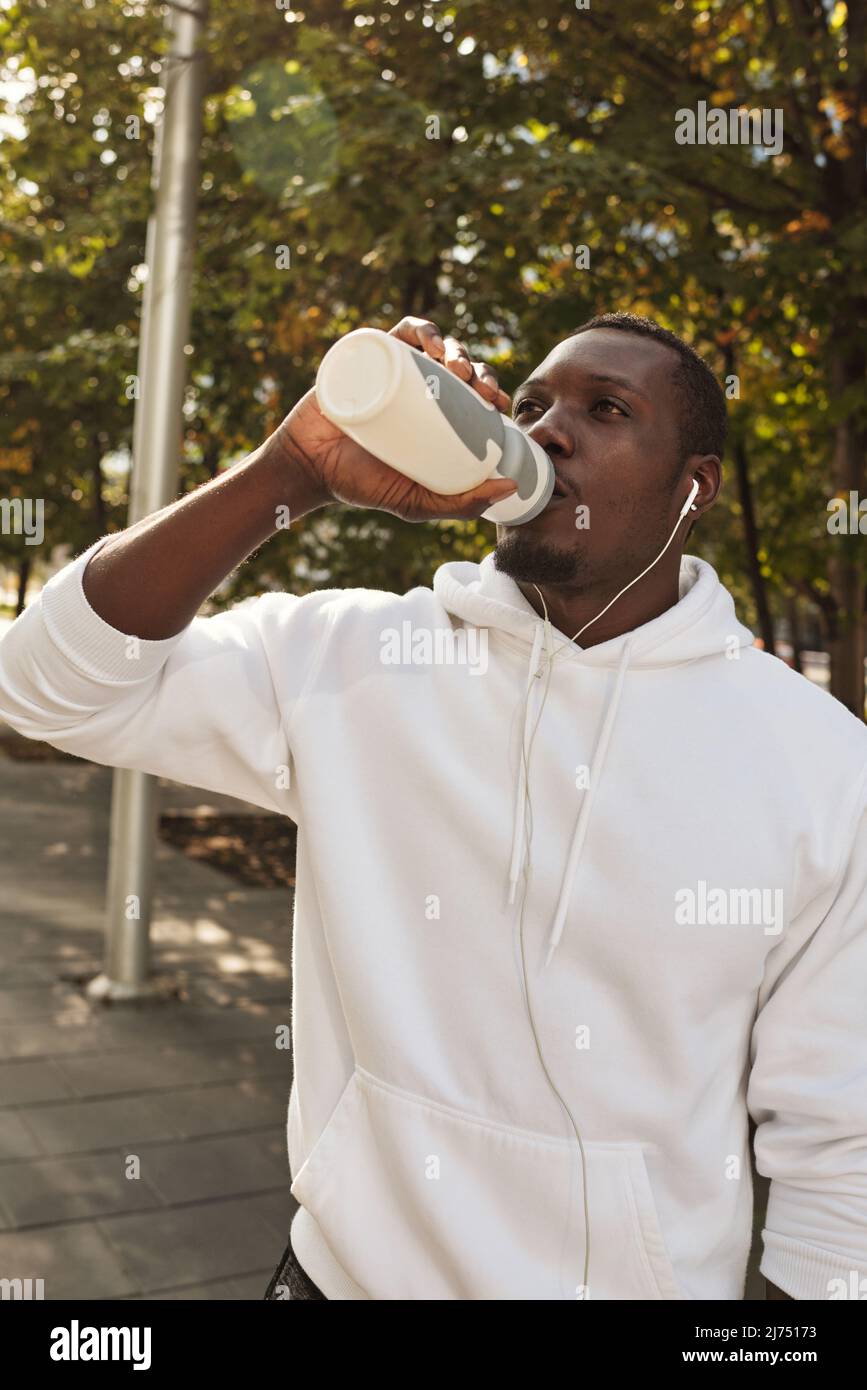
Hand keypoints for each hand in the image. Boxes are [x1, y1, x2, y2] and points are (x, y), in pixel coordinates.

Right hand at [278, 316, 515, 521]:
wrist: (309, 468)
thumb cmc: (364, 485)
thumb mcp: (418, 502)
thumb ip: (461, 503)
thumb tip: (511, 487)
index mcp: (437, 416)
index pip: (474, 395)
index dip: (492, 390)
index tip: (497, 402)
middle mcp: (421, 389)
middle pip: (460, 367)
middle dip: (478, 369)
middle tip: (478, 387)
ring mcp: (397, 369)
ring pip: (437, 345)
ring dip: (455, 347)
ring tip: (457, 367)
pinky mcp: (372, 353)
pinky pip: (402, 332)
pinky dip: (422, 328)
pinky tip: (431, 342)